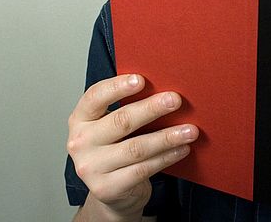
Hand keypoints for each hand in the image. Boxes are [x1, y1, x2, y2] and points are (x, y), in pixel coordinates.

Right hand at [66, 74, 197, 217]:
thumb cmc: (116, 147)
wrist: (111, 192)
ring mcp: (90, 168)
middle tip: (175, 100)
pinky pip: (143, 169)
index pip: (95, 97)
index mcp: (80, 118)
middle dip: (152, 109)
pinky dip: (166, 157)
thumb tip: (163, 88)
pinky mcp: (106, 188)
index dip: (117, 87)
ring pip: (136, 148)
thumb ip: (128, 107)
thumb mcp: (113, 125)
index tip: (141, 79)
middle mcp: (80, 142)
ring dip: (167, 137)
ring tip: (190, 130)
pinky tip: (182, 149)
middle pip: (121, 121)